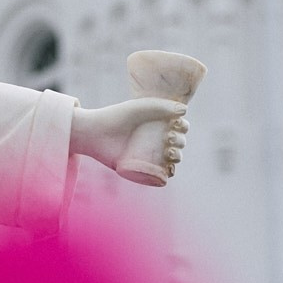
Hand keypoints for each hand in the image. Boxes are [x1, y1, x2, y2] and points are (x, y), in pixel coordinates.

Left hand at [70, 98, 188, 172]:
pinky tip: (168, 169)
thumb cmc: (119, 117)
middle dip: (180, 142)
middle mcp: (156, 139)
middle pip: (179, 142)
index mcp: (159, 123)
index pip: (180, 127)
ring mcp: (150, 154)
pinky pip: (162, 175)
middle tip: (168, 138)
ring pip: (173, 159)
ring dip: (177, 157)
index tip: (178, 125)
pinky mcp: (143, 168)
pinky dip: (168, 174)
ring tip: (169, 153)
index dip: (183, 127)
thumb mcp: (141, 107)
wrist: (97, 134)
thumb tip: (184, 111)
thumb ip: (164, 106)